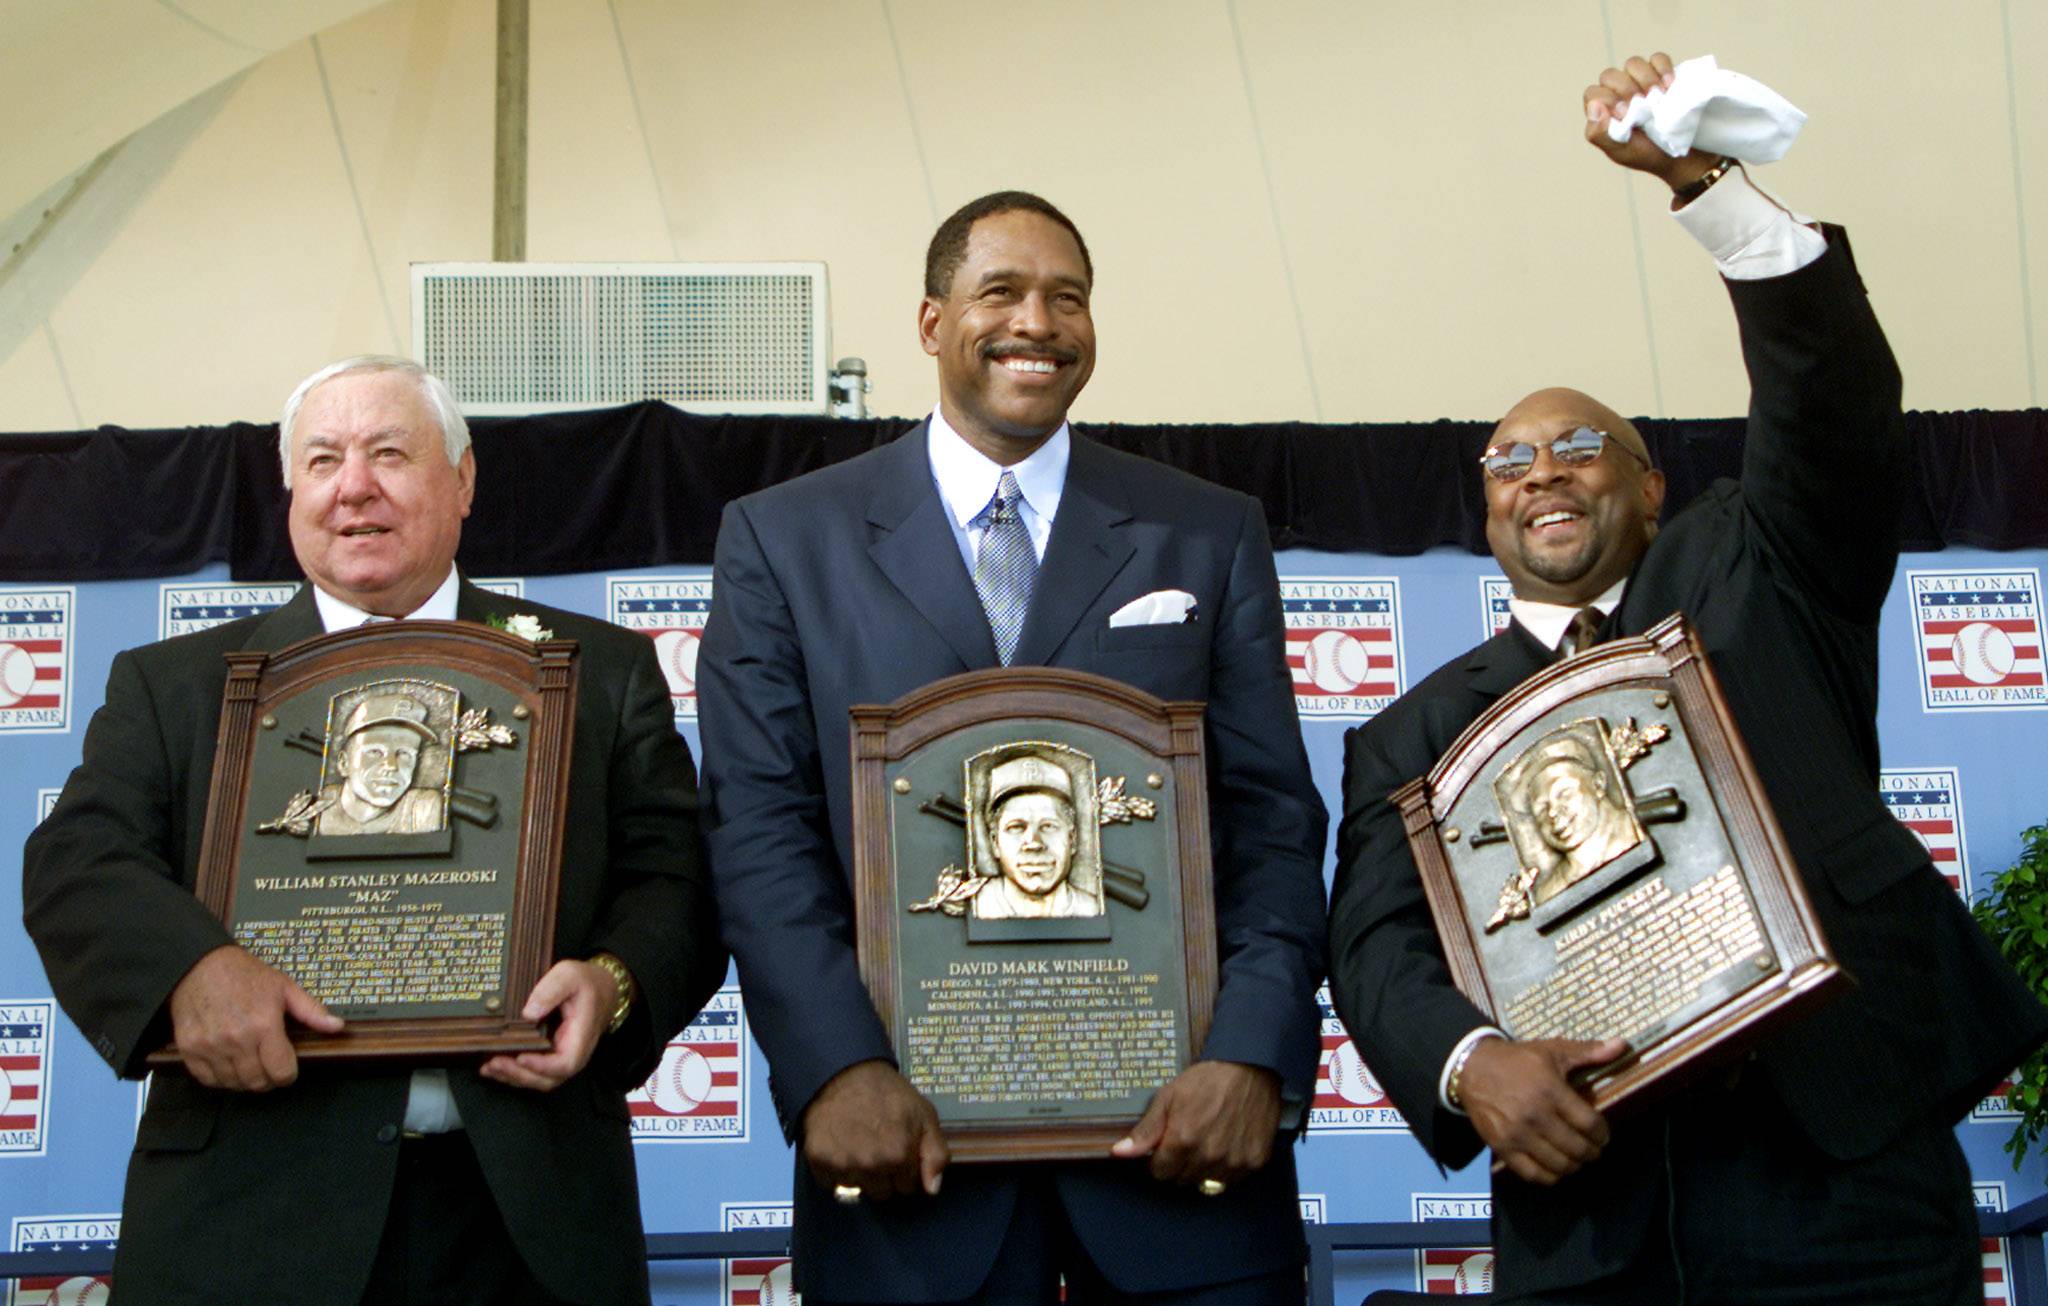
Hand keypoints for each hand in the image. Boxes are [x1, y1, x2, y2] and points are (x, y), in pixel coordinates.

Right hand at [167, 944, 342, 1091]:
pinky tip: (228, 1065)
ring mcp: (210, 1046)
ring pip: (233, 1084)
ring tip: (250, 1065)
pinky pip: (208, 1080)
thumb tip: (337, 1026)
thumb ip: (311, 1011)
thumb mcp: (284, 986)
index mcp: (264, 1025)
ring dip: (244, 1080)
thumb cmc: (245, 974)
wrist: (199, 966)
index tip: (287, 1068)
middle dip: (269, 1080)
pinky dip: (220, 1078)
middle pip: (258, 1082)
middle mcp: (236, 1040)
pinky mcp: (189, 1049)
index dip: (288, 1074)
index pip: (281, 1072)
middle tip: (269, 1068)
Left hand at [480, 958, 616, 1091]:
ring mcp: (562, 1056)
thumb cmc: (586, 982)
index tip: (521, 1057)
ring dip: (514, 1077)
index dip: (542, 1066)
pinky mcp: (552, 1055)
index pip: (566, 1063)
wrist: (602, 988)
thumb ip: (551, 989)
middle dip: (520, 1075)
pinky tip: (494, 1067)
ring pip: (540, 1080)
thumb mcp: (570, 974)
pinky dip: (514, 1074)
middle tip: (495, 1062)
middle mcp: (574, 1052)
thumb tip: (529, 1013)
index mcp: (581, 1034)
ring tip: (489, 1067)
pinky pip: (535, 1073)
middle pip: (549, 1078)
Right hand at [800, 1060, 947, 1200]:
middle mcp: (870, 1166)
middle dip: (884, 1176)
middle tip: (878, 1147)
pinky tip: (841, 1148)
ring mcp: (842, 1166)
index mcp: (899, 1156)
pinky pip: (832, 1185)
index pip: (907, 1188)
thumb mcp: (924, 1114)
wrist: (843, 1073)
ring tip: (860, 1146)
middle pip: (882, 1194)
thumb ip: (935, 1153)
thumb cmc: (888, 1093)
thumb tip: (932, 1190)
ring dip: (861, 1175)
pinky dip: (837, 1172)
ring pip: (858, 1191)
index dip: (905, 1169)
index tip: (898, 1149)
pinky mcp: (818, 1162)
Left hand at [1109, 1060, 1280, 1185]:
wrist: (1251, 1068)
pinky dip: (1227, 1167)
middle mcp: (1208, 1156)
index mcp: (1183, 1141)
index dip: (1160, 1159)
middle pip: (1182, 1179)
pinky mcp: (1254, 1162)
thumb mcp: (1169, 1097)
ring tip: (1209, 1139)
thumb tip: (1118, 1153)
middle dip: (1180, 1163)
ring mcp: (1234, 1162)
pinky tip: (1228, 1143)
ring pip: (1207, 1183)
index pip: (1160, 1173)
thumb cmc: (1207, 1079)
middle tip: (1189, 1138)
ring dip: (1203, 1168)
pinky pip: (1232, 1179)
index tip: (1167, 1145)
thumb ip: (1145, 1130)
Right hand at [1460, 1036, 1625, 1185]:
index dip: (1603, 1134)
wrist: (1473, 1068)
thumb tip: (1622, 1045)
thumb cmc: (1518, 1059)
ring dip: (1574, 1165)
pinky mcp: (1502, 1147)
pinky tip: (1554, 1167)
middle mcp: (1535, 1115)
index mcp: (1551, 1091)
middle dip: (1592, 1152)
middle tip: (1592, 1149)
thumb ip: (1589, 1052)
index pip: (1589, 1124)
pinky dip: (1550, 1176)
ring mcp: (1517, 1134)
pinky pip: (1533, 1174)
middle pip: (1577, 1148)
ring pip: (1558, 1164)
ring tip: (1575, 1158)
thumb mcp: (1553, 1050)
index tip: (1603, 1135)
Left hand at [1583, 52, 1719, 191]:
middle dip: (1625, 88)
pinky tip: (1670, 84)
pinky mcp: (1661, 74)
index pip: (1593, 93)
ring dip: (1645, 78)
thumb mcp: (1620, 151)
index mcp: (1603, 111)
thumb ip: (1599, 133)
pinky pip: (1658, 58)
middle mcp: (1617, 92)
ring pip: (1633, 63)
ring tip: (1659, 95)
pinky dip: (1664, 68)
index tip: (1625, 113)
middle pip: (1610, 75)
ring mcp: (1638, 81)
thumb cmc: (1646, 154)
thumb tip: (1594, 106)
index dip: (1607, 99)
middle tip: (1642, 104)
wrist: (1680, 153)